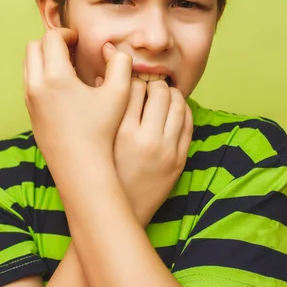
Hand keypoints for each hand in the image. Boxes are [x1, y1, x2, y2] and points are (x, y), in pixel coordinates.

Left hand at [23, 29, 131, 180]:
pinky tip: (63, 88)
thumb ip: (120, 64)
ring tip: (67, 67)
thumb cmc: (101, 131)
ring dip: (44, 59)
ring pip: (28, 65)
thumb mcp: (119, 95)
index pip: (52, 38)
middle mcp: (36, 86)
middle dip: (52, 43)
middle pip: (34, 48)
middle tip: (71, 50)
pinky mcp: (30, 113)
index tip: (79, 41)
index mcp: (55, 77)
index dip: (67, 34)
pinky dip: (41, 76)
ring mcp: (29, 100)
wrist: (80, 166)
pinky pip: (29, 83)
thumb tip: (114, 49)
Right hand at [95, 75, 192, 226]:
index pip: (133, 88)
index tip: (130, 81)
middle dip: (154, 83)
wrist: (121, 210)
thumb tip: (103, 76)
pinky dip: (183, 110)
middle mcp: (146, 139)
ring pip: (178, 105)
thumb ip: (103, 108)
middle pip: (159, 92)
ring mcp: (166, 150)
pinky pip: (188, 124)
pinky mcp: (179, 160)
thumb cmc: (103, 173)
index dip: (131, 79)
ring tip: (163, 94)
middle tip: (150, 85)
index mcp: (121, 133)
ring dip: (171, 94)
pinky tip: (174, 109)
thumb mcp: (98, 141)